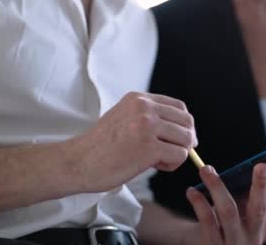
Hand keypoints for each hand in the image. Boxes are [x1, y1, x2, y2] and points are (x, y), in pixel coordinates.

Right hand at [69, 92, 196, 191]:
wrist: (78, 162)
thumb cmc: (101, 146)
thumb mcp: (125, 117)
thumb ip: (149, 117)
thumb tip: (181, 130)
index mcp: (139, 99)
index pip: (179, 107)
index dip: (184, 125)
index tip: (178, 139)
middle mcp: (144, 108)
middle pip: (187, 122)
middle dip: (186, 140)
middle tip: (173, 152)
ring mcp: (147, 126)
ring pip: (186, 138)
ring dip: (178, 153)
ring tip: (160, 160)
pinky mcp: (149, 148)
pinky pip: (180, 155)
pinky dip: (173, 164)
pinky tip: (156, 166)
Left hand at [185, 160, 265, 244]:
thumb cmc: (226, 226)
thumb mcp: (245, 212)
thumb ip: (256, 193)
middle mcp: (254, 237)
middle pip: (260, 209)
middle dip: (262, 186)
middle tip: (262, 164)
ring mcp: (234, 244)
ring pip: (229, 212)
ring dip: (217, 187)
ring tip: (206, 169)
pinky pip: (207, 222)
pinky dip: (199, 204)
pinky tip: (192, 191)